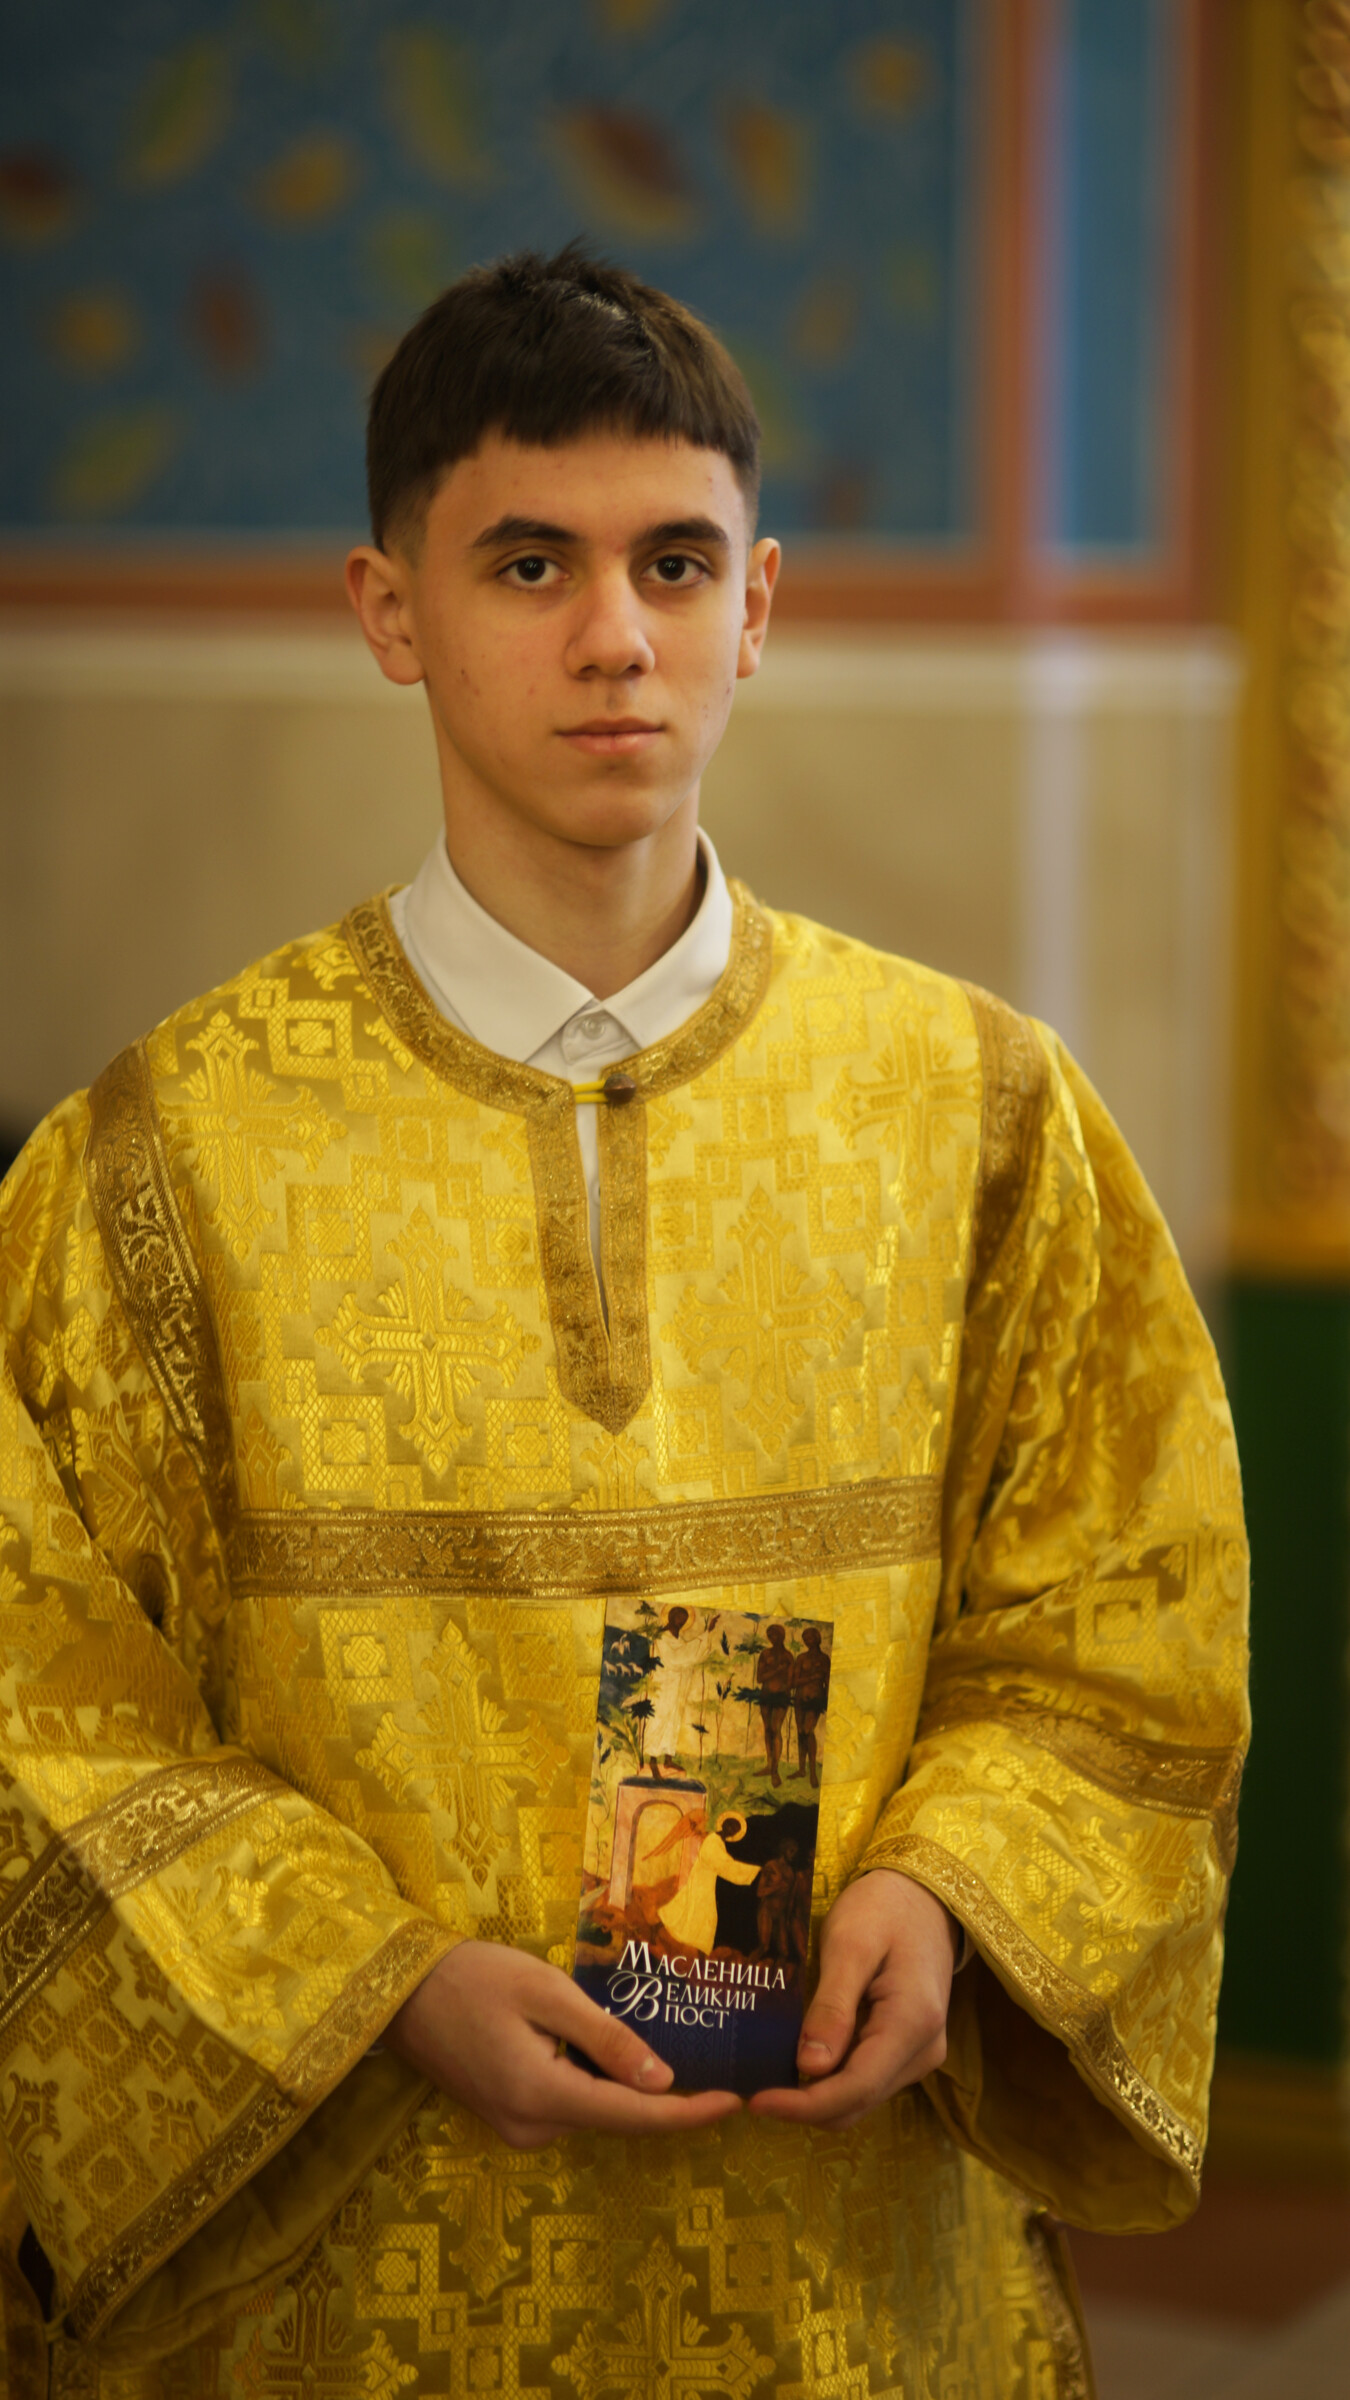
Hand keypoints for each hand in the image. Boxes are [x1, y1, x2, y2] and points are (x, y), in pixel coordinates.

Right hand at [382, 1941, 741, 2150]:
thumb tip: (663, 2081)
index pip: (633, 2115)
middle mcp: (531, 2127)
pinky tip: (611, 2053)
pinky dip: (596, 2084)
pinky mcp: (508, 2116)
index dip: (688, 2114)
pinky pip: (569, 2105)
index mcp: (542, 2096)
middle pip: (617, 2118)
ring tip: (669, 2048)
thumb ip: (606, 2039)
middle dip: (665, 2097)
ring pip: (594, 2111)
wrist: (402, 1990)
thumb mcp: (547, 1993)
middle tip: (715, 2066)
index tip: (735, 2104)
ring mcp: (516, 2128)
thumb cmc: (474, 1976)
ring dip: (627, 2087)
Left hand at [749, 1870, 956, 2128]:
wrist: (923, 1896)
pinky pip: (866, 2078)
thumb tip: (809, 2069)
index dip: (804, 2105)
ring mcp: (919, 2054)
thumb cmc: (883, 1908)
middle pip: (857, 2102)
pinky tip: (798, 2057)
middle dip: (804, 2105)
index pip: (855, 2088)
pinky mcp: (908, 2049)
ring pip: (861, 2097)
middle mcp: (923, 2051)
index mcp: (912, 2024)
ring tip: (769, 2074)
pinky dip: (831, 2079)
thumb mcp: (851, 1944)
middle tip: (752, 2088)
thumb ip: (833, 2006)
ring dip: (816, 2095)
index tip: (756, 2100)